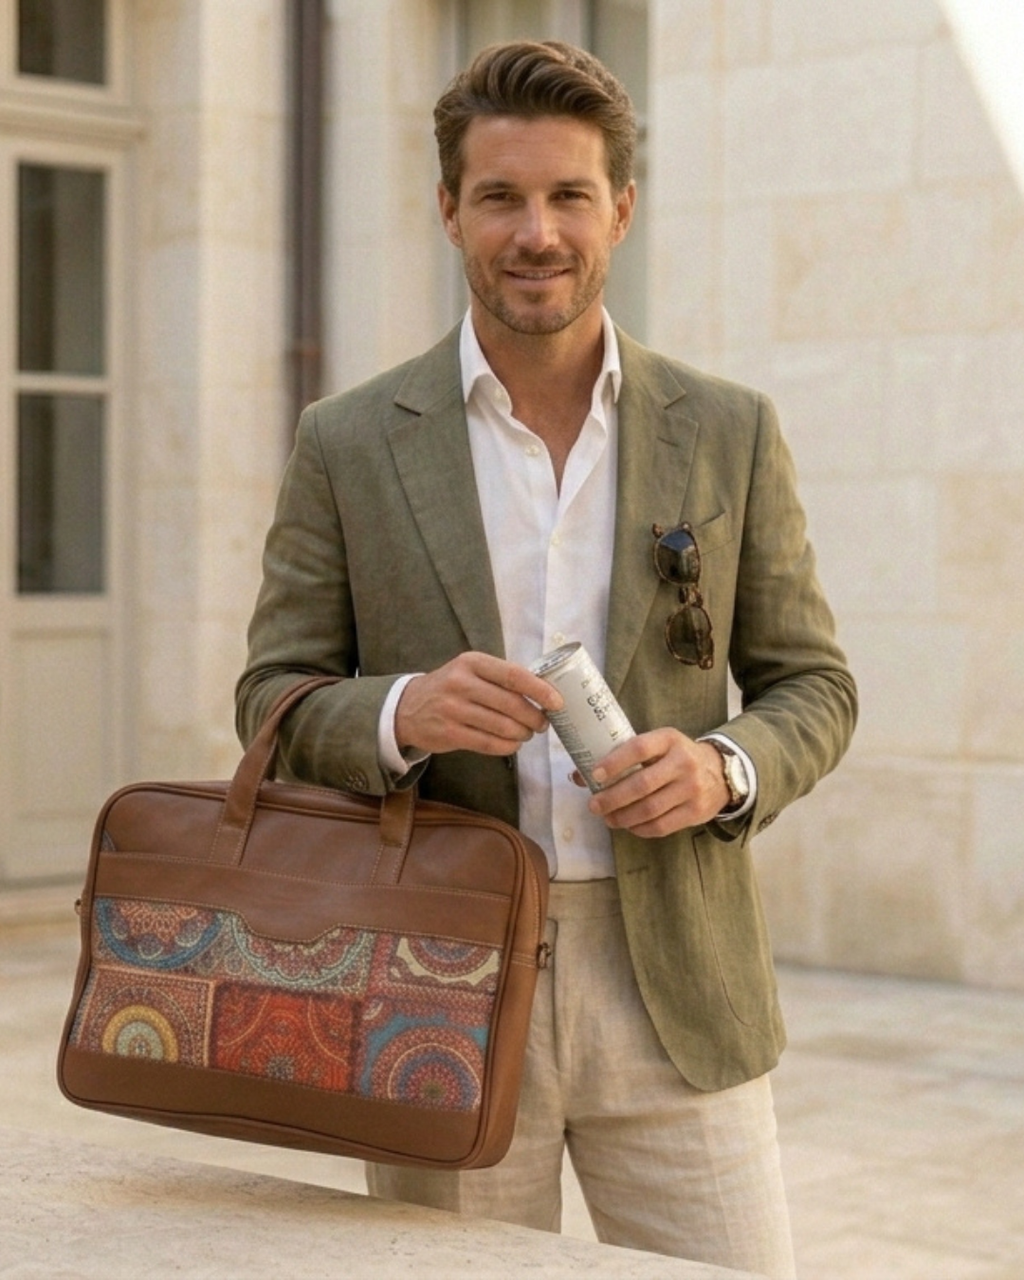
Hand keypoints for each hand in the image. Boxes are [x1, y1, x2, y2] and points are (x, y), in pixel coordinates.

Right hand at [395, 652, 562, 756]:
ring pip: (502, 726)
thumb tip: (544, 693)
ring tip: (527, 734)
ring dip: (522, 733)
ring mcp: (453, 709)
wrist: (408, 708)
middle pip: (511, 704)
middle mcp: (461, 683)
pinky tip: (512, 744)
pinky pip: (488, 743)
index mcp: (472, 662)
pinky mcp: (449, 734)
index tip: (557, 702)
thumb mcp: (470, 671)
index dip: (539, 690)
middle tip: (543, 723)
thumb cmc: (450, 687)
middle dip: (535, 717)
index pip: (513, 675)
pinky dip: (507, 746)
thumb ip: (501, 678)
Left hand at [584, 730, 729, 837]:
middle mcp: (683, 762)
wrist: (721, 772)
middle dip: (612, 798)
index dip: (614, 762)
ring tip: (607, 818)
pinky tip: (628, 826)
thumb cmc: (676, 757)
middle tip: (594, 805)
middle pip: (642, 784)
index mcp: (669, 739)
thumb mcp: (658, 746)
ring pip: (650, 809)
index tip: (594, 775)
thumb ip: (624, 756)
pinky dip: (640, 829)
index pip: (639, 748)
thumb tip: (579, 776)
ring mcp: (692, 788)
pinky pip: (662, 826)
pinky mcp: (696, 812)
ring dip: (623, 817)